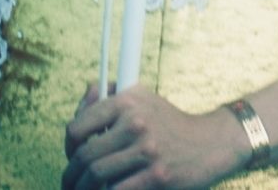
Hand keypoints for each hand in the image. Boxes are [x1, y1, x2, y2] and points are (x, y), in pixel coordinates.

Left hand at [61, 83, 247, 189]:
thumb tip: (84, 99)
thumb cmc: (169, 123)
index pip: (78, 126)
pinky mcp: (157, 176)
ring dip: (83, 188)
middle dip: (71, 175)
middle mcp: (136, 122)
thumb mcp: (142, 99)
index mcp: (127, 102)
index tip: (70, 155)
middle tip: (70, 183)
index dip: (67, 146)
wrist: (210, 143)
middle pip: (84, 155)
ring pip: (96, 175)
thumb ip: (109, 97)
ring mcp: (147, 150)